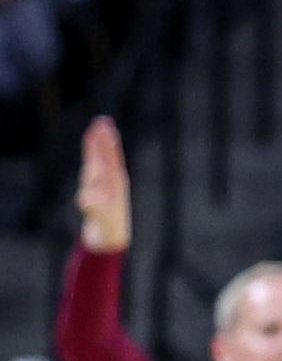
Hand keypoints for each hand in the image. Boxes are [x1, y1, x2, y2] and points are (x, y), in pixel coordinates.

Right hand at [75, 116, 130, 251]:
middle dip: (103, 139)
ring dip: (99, 145)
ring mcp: (107, 185)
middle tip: (103, 120)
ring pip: (102, 160)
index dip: (104, 143)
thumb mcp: (101, 220)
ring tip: (100, 128)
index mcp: (115, 184)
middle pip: (107, 156)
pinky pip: (96, 169)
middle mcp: (113, 182)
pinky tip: (93, 151)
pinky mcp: (99, 189)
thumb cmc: (107, 230)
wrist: (111, 240)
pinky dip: (94, 158)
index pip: (109, 159)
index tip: (103, 127)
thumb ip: (95, 208)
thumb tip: (86, 198)